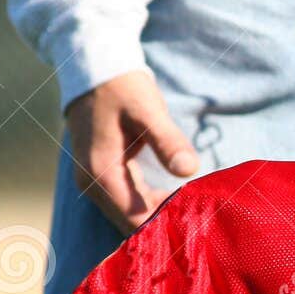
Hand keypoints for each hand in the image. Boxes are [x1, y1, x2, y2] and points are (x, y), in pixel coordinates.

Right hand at [65, 69, 198, 234]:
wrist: (95, 69)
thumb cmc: (122, 87)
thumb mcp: (147, 110)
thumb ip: (167, 141)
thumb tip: (189, 170)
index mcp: (101, 173)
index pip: (135, 219)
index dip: (166, 224)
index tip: (198, 220)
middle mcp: (91, 184)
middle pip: (131, 223)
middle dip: (165, 223)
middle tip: (202, 218)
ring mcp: (94, 182)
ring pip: (130, 215)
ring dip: (159, 215)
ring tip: (194, 209)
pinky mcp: (102, 176)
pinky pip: (129, 201)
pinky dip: (151, 204)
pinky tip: (176, 199)